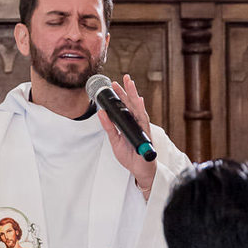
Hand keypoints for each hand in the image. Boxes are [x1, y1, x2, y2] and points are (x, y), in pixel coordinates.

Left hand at [96, 74, 157, 198]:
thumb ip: (109, 127)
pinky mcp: (146, 134)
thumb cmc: (131, 156)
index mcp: (130, 124)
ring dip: (134, 95)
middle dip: (128, 90)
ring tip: (130, 84)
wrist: (140, 170)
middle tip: (124, 77)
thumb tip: (101, 113)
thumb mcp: (115, 141)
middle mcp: (137, 123)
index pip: (124, 107)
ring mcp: (142, 128)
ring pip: (138, 108)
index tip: (114, 84)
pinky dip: (141, 110)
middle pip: (132, 104)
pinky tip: (139, 101)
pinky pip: (143, 120)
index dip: (120, 95)